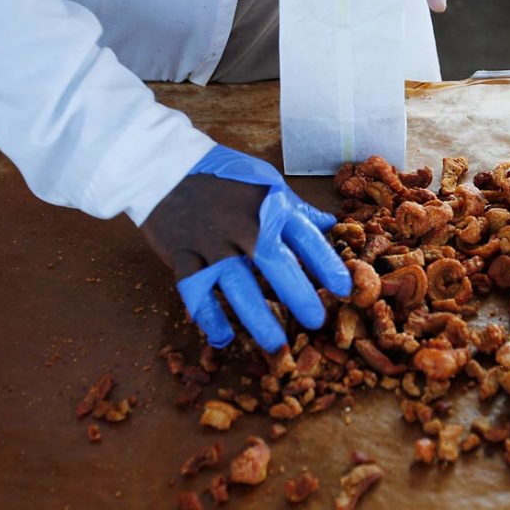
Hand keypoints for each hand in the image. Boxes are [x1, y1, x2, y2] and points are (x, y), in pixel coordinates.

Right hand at [141, 146, 351, 351]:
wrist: (164, 164)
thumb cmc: (223, 176)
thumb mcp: (266, 181)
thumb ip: (295, 208)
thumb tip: (330, 223)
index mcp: (268, 206)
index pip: (305, 236)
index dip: (327, 264)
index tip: (345, 288)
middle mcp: (242, 224)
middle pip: (273, 263)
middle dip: (297, 294)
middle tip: (315, 321)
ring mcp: (210, 240)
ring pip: (235, 283)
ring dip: (256, 316)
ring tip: (274, 344)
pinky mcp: (181, 252)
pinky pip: (194, 289)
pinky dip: (208, 315)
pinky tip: (223, 338)